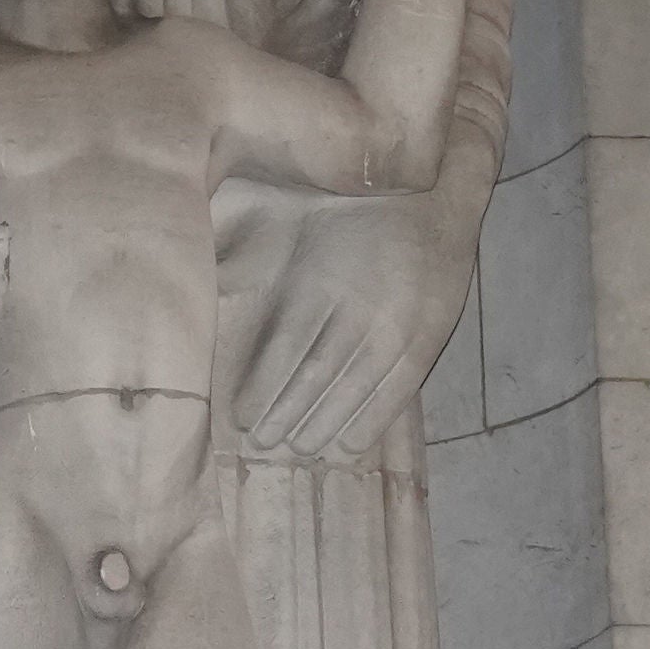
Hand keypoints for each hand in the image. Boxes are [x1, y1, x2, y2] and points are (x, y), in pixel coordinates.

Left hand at [221, 181, 480, 463]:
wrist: (435, 199)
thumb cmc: (356, 213)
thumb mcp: (300, 224)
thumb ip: (260, 259)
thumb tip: (215, 289)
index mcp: (319, 282)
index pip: (284, 351)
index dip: (262, 390)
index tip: (243, 418)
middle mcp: (356, 309)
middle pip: (314, 377)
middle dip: (285, 416)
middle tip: (264, 444)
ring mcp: (395, 328)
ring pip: (351, 390)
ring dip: (323, 426)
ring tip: (300, 449)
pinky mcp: (426, 340)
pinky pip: (395, 392)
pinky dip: (371, 421)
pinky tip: (349, 444)